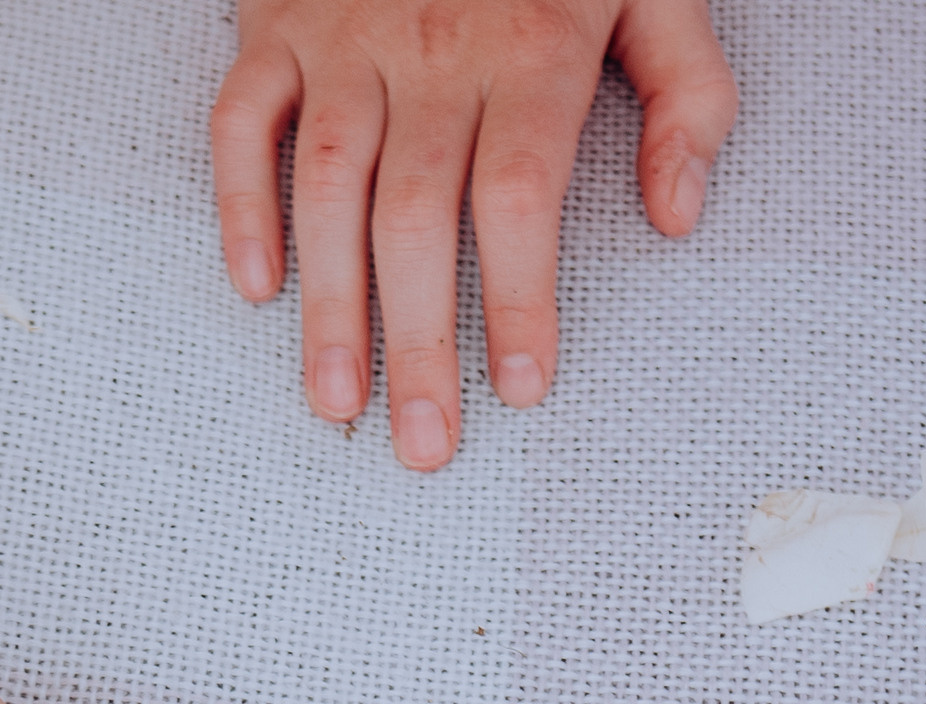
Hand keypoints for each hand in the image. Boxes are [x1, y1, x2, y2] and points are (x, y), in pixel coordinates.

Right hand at [212, 0, 736, 464]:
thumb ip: (685, 91)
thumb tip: (678, 211)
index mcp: (532, 44)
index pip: (519, 192)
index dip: (518, 295)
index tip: (521, 384)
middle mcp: (432, 46)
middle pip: (419, 214)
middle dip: (420, 338)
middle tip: (424, 441)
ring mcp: (345, 38)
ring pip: (328, 185)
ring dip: (329, 303)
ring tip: (336, 400)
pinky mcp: (276, 26)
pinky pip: (243, 122)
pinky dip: (240, 204)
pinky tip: (258, 287)